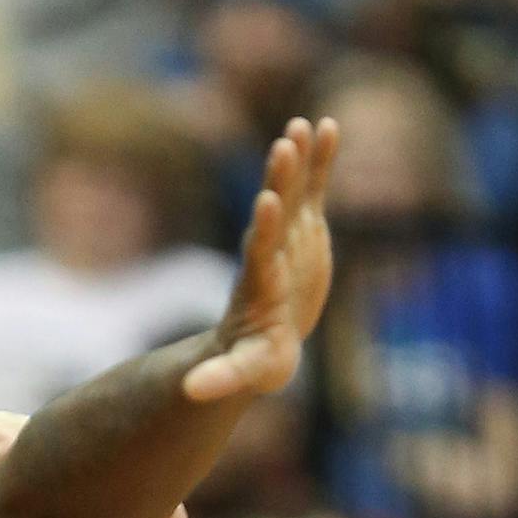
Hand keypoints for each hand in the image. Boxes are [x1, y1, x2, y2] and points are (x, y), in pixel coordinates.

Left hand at [185, 116, 337, 404]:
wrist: (264, 341)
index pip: (259, 253)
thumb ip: (221, 378)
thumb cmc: (255, 363)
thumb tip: (190, 393)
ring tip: (300, 125)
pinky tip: (327, 125)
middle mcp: (270, 253)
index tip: (267, 202)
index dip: (264, 229)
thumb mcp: (243, 373)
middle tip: (283, 146)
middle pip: (276, 213)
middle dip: (280, 182)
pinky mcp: (305, 229)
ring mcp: (288, 237)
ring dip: (298, 161)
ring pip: (294, 192)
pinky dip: (321, 160)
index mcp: (259, 285)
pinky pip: (314, 188)